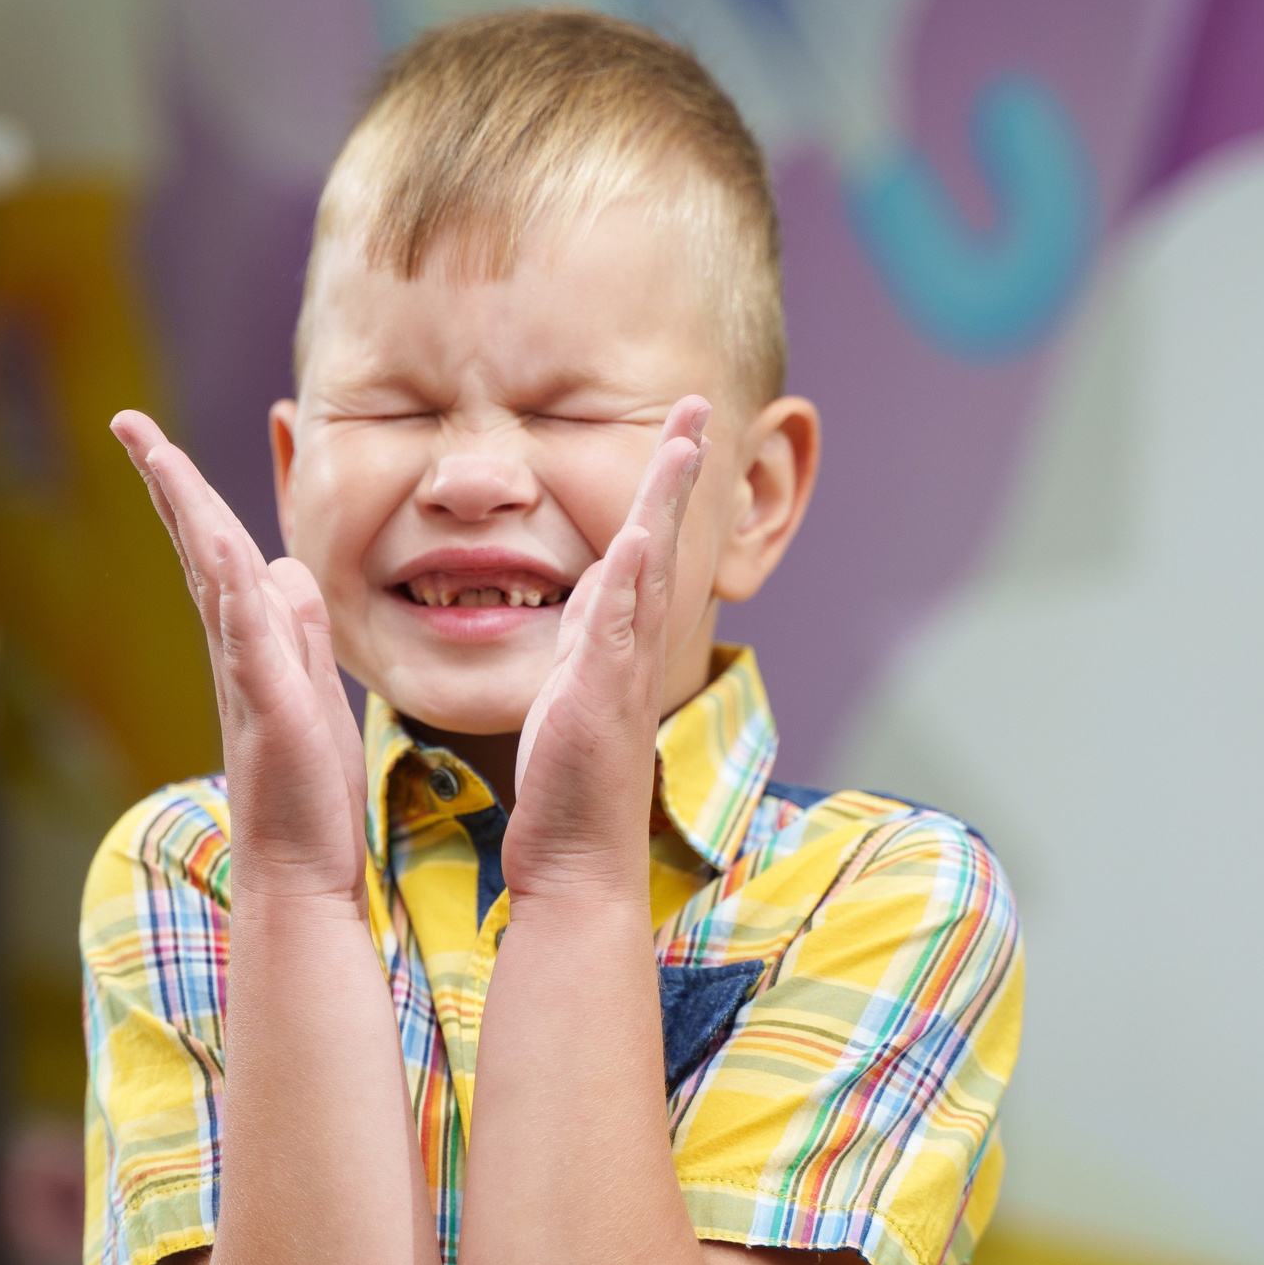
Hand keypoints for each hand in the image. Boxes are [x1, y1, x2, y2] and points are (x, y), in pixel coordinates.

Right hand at [111, 411, 369, 906]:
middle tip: (128, 423)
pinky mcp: (267, 707)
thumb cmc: (306, 789)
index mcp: (249, 641)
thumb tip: (283, 569)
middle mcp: (235, 649)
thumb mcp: (311, 686)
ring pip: (214, 576)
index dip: (188, 494)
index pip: (217, 551)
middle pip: (199, 547)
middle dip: (167, 481)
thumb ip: (298, 630)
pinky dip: (234, 587)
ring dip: (188, 513)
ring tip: (157, 455)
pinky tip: (221, 545)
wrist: (300, 870)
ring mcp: (245, 675)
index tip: (153, 440)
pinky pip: (247, 635)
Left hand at [504, 396, 708, 901]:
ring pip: (650, 571)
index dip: (660, 488)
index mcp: (617, 640)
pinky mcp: (601, 699)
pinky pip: (618, 628)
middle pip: (664, 541)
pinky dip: (631, 580)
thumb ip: (584, 635)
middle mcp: (632, 647)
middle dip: (680, 472)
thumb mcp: (569, 686)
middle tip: (698, 407)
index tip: (677, 429)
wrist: (574, 857)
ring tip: (683, 442)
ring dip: (667, 505)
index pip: (643, 546)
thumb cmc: (566, 782)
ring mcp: (623, 671)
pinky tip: (639, 535)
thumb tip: (592, 584)